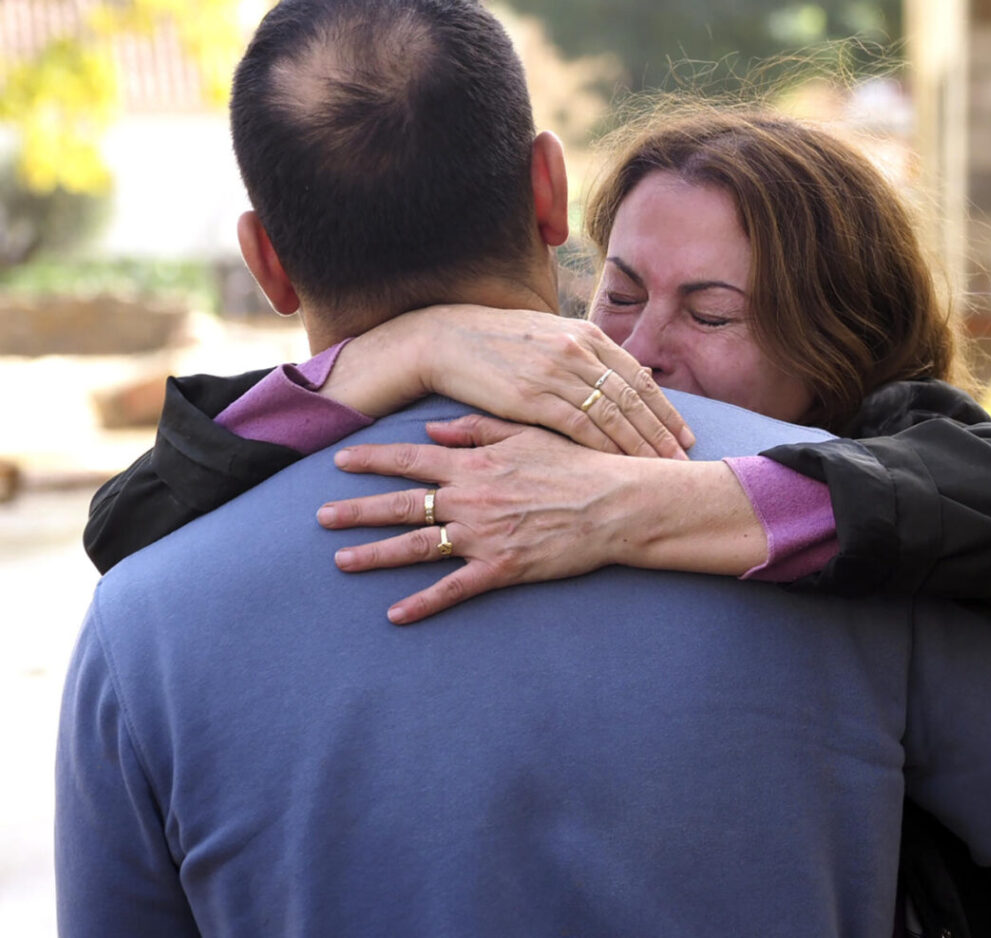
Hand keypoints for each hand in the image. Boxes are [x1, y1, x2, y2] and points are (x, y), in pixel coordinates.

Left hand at [319, 415, 765, 623]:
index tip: (339, 461)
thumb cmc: (576, 465)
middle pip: (400, 505)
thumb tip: (432, 429)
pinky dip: (422, 604)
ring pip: (416, 547)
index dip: (372, 460)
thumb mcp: (526, 434)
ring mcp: (482, 536)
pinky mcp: (500, 569)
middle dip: (356, 510)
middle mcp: (469, 499)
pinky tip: (395, 615)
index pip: (410, 460)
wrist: (614, 504)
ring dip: (374, 555)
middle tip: (320, 517)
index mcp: (474, 465)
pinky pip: (452, 589)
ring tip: (341, 561)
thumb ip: (476, 430)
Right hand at [327, 305, 694, 458]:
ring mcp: (557, 373)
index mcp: (586, 335)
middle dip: (662, 433)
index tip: (685, 435)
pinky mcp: (533, 396)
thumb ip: (585, 357)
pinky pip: (580, 427)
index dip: (665, 410)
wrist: (445, 338)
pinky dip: (604, 448)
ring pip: (612, 415)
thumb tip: (618, 379)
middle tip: (685, 461)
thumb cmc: (497, 343)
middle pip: (633, 399)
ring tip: (661, 470)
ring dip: (640, 446)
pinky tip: (619, 467)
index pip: (638, 378)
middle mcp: (578, 350)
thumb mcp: (549, 338)